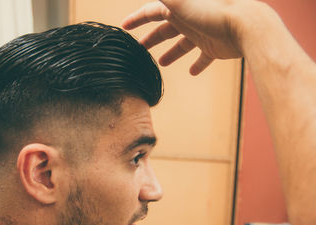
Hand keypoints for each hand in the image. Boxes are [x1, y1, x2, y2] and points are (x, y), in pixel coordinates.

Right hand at [122, 0, 252, 74]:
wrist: (247, 25)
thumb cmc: (215, 11)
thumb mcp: (182, 3)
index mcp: (178, 9)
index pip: (152, 12)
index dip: (137, 19)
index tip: (124, 27)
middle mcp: (188, 20)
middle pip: (165, 30)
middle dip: (151, 39)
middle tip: (139, 49)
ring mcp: (201, 33)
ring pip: (182, 45)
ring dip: (171, 54)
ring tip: (161, 64)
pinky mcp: (214, 46)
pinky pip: (203, 58)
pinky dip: (198, 65)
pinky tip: (193, 72)